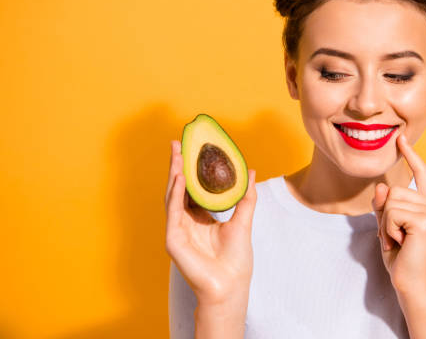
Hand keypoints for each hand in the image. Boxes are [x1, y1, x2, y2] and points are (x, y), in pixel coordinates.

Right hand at [164, 140, 256, 304]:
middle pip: (178, 188)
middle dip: (177, 166)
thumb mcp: (243, 220)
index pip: (191, 188)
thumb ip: (246, 196)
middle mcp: (186, 222)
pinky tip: (178, 178)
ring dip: (173, 174)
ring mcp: (177, 231)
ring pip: (172, 197)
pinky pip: (172, 212)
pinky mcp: (173, 240)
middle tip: (177, 143)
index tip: (191, 148)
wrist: (231, 285)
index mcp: (200, 218)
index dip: (190, 169)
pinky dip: (175, 194)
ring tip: (176, 154)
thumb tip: (251, 171)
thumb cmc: (236, 259)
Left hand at [371, 133, 425, 294]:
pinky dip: (387, 230)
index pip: (422, 174)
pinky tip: (399, 244)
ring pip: (391, 200)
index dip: (410, 155)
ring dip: (385, 224)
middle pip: (395, 189)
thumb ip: (385, 206)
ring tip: (398, 241)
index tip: (400, 138)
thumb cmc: (402, 258)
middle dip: (385, 214)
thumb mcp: (388, 227)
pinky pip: (391, 212)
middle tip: (396, 237)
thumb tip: (382, 186)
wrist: (412, 285)